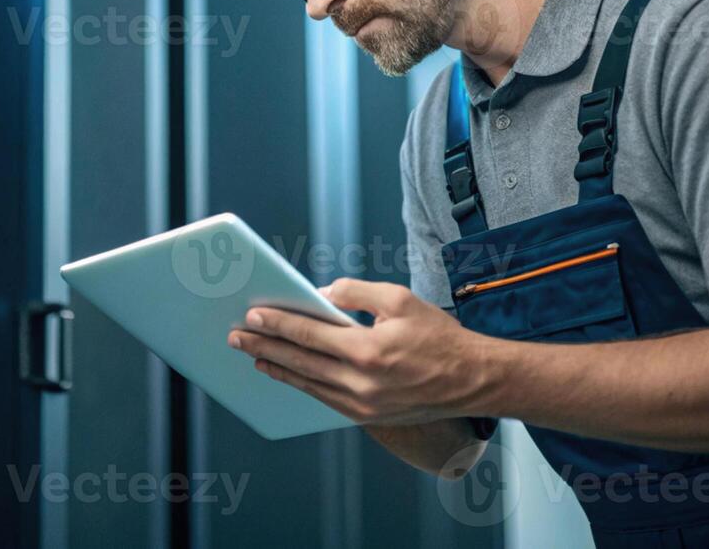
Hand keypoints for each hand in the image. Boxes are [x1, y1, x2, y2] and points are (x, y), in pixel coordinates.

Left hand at [227, 277, 491, 425]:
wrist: (471, 379)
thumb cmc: (438, 336)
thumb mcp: (399, 299)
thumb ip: (355, 292)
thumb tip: (319, 294)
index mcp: (368, 350)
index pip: (309, 335)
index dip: (277, 323)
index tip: (252, 314)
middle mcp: (361, 383)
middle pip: (299, 362)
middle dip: (264, 346)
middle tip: (237, 335)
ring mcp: (363, 405)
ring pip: (307, 384)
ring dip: (277, 368)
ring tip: (253, 354)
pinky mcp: (367, 417)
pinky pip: (324, 398)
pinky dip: (301, 384)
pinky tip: (287, 373)